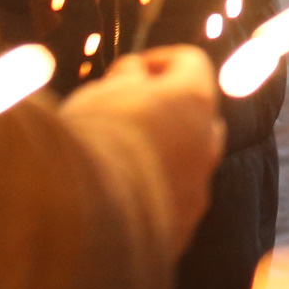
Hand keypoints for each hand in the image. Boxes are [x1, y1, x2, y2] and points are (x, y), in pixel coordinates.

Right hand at [62, 46, 226, 248]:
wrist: (81, 216)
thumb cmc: (91, 141)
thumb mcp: (101, 92)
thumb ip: (126, 77)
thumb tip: (135, 73)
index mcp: (193, 99)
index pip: (191, 62)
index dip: (158, 61)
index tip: (130, 70)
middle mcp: (207, 142)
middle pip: (198, 115)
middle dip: (167, 110)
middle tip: (126, 114)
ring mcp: (198, 188)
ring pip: (189, 162)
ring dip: (163, 154)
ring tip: (118, 159)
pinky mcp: (182, 227)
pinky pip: (174, 203)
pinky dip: (154, 195)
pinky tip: (118, 197)